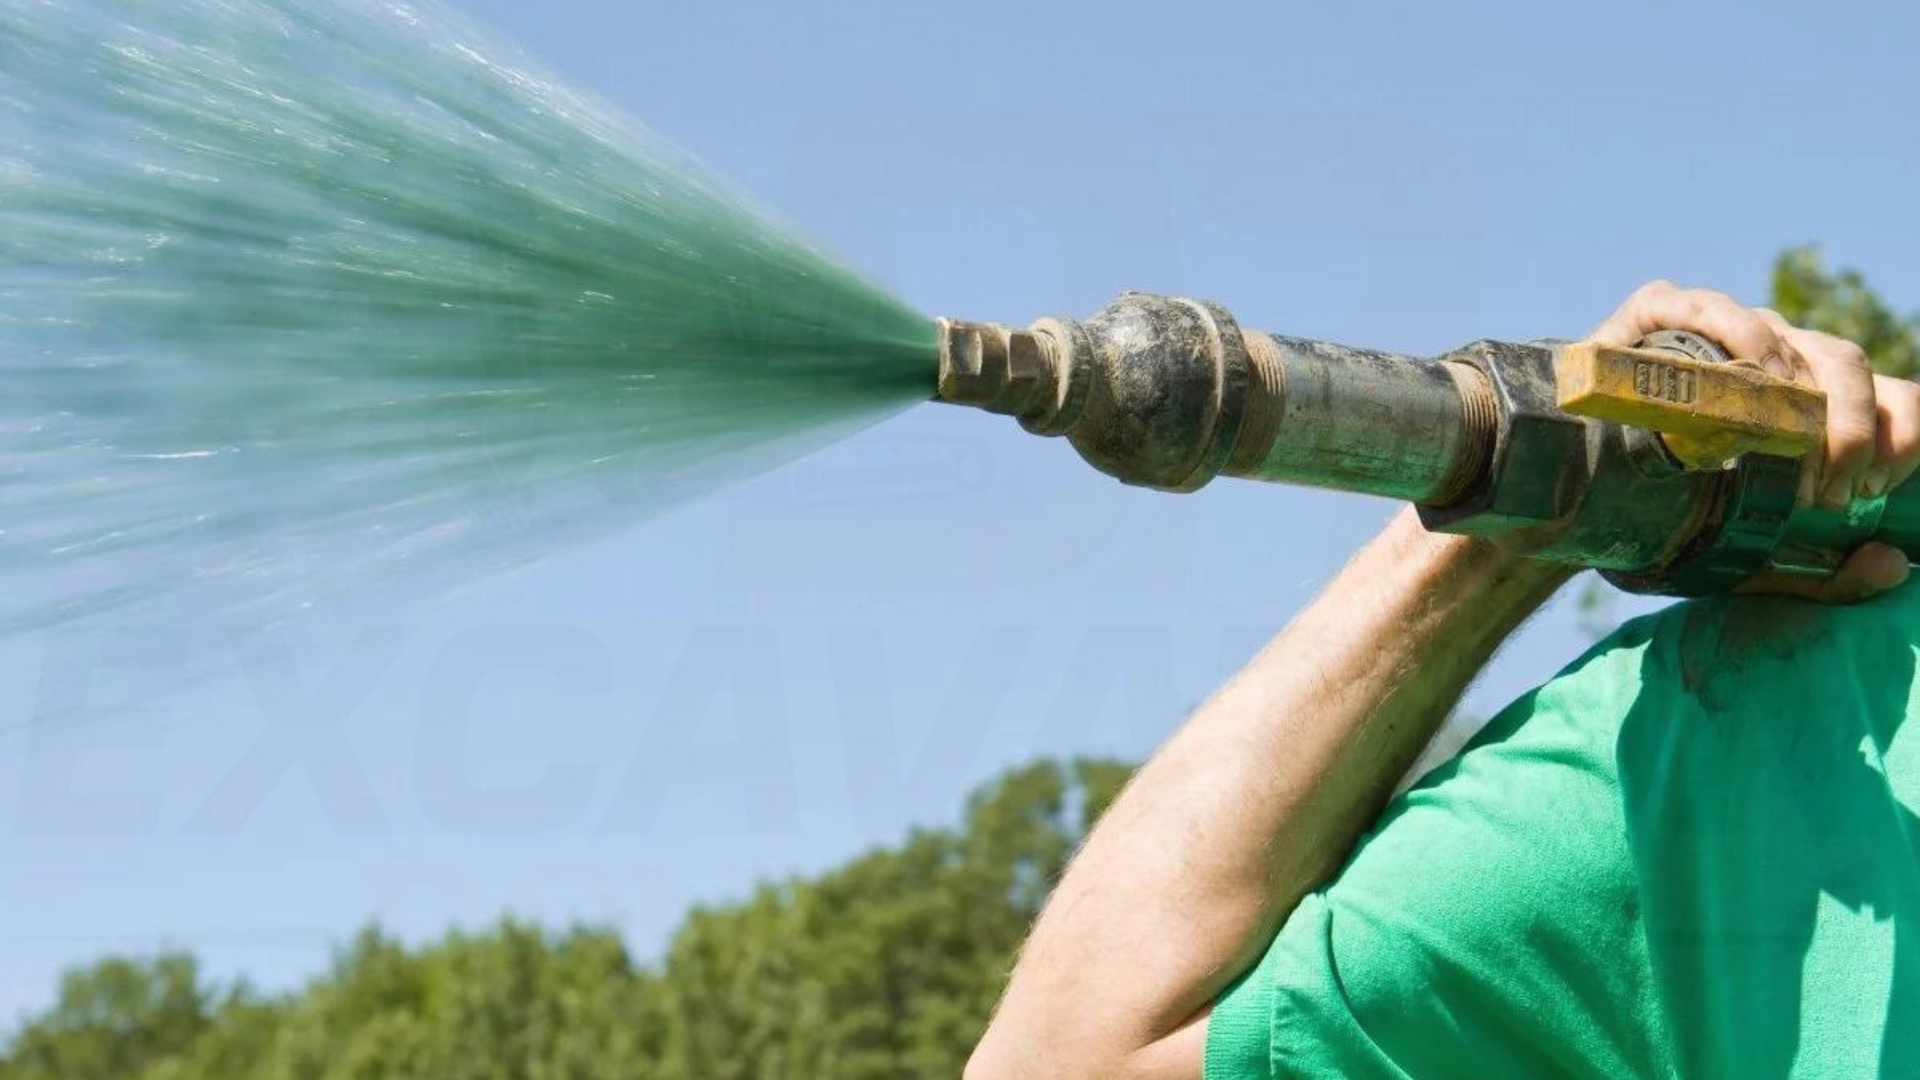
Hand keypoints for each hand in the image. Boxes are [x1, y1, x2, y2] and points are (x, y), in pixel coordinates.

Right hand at [1591, 280, 1919, 601]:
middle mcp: (1771, 355)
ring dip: (1796, 397)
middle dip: (1851, 427)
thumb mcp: (1753, 561)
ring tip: (1780, 452)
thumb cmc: (1664, 520)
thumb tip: (1892, 564)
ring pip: (1787, 336)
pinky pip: (1709, 308)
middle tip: (1830, 492)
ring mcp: (1715, 330)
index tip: (1874, 488)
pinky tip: (1742, 381)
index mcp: (1806, 399)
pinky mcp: (1656, 317)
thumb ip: (1825, 577)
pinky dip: (1737, 336)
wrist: (1562, 503)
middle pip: (1843, 363)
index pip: (1882, 392)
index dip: (1896, 429)